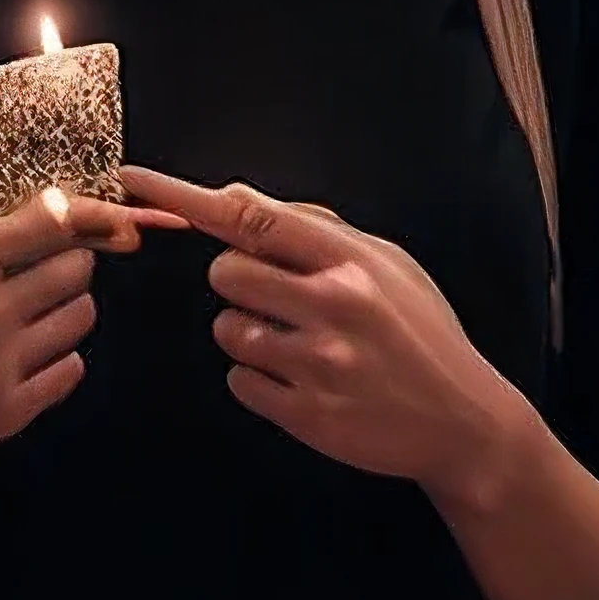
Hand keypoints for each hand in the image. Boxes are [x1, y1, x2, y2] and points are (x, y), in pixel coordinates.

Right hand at [0, 179, 144, 494]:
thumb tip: (24, 177)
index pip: (57, 219)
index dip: (88, 214)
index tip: (101, 217)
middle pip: (78, 266)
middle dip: (67, 261)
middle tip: (39, 271)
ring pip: (81, 317)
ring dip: (65, 310)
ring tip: (27, 315)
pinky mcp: (8, 411)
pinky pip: (72, 369)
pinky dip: (56, 360)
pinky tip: (19, 356)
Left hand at [123, 167, 523, 500]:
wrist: (463, 421)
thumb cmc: (419, 332)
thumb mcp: (389, 265)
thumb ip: (317, 231)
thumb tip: (238, 199)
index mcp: (351, 261)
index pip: (251, 215)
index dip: (184, 197)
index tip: (135, 179)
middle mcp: (333, 306)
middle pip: (224, 273)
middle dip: (237, 283)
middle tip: (278, 299)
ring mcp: (318, 363)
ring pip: (227, 329)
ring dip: (248, 333)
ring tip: (300, 345)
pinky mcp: (306, 414)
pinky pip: (238, 381)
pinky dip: (259, 380)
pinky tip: (302, 382)